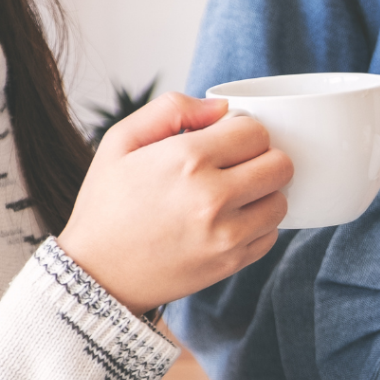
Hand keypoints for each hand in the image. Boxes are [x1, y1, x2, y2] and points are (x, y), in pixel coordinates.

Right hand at [57, 94, 291, 315]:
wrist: (98, 273)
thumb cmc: (108, 204)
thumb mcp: (121, 141)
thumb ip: (172, 109)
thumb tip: (222, 107)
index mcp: (186, 160)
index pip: (256, 131)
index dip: (243, 131)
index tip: (226, 141)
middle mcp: (213, 197)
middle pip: (280, 164)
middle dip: (262, 158)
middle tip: (236, 166)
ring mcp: (227, 234)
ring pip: (281, 201)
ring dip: (264, 194)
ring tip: (233, 195)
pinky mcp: (233, 261)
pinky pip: (272, 234)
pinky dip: (257, 226)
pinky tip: (228, 222)